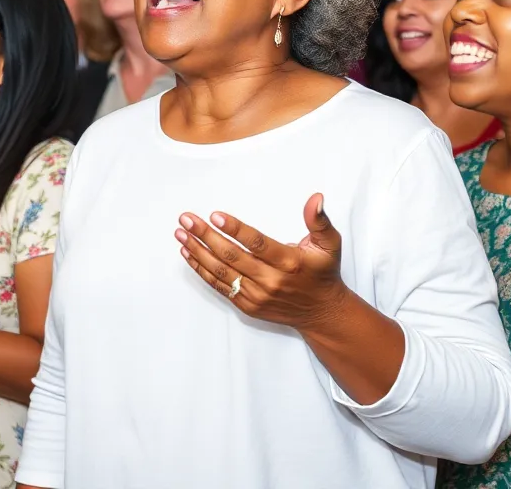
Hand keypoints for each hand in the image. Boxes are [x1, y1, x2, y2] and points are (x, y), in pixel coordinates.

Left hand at [175, 193, 348, 330]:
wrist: (320, 312)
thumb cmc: (322, 273)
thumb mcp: (329, 244)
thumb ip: (319, 220)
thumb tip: (316, 198)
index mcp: (289, 262)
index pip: (257, 243)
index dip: (235, 229)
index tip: (216, 215)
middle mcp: (271, 280)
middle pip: (232, 256)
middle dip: (205, 236)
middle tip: (187, 219)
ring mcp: (256, 295)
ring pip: (221, 272)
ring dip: (197, 251)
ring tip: (181, 234)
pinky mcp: (247, 305)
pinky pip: (219, 286)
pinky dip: (201, 270)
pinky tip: (188, 254)